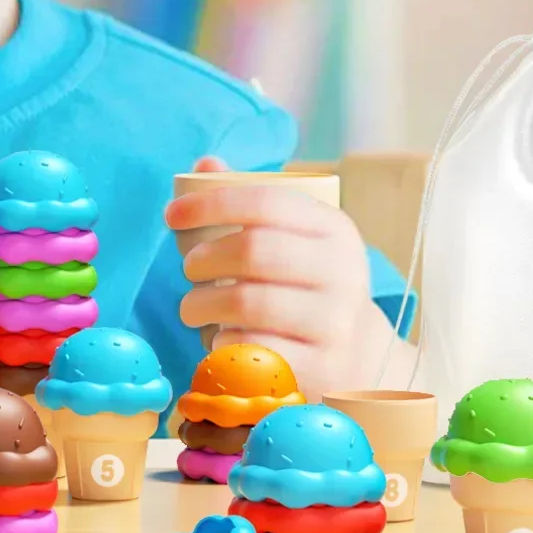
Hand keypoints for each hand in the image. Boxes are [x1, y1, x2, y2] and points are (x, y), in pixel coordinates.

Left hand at [164, 156, 393, 395]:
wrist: (360, 359)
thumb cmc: (305, 289)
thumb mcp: (291, 241)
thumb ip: (247, 204)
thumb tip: (206, 163)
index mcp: (333, 229)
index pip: (267, 201)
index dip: (211, 203)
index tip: (172, 215)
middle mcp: (343, 272)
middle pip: (252, 250)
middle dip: (202, 258)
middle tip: (188, 269)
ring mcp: (336, 323)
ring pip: (247, 303)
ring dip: (201, 304)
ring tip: (193, 308)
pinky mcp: (323, 369)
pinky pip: (252, 350)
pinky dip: (222, 342)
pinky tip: (222, 339)